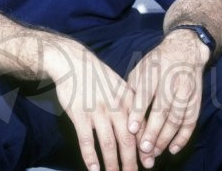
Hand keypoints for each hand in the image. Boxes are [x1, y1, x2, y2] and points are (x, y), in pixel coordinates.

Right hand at [46, 39, 137, 170]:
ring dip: (113, 164)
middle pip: (127, 140)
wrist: (72, 61)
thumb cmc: (97, 75)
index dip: (145, 148)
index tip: (149, 162)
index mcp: (128, 99)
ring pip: (108, 144)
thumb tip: (141, 126)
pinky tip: (93, 169)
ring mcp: (97, 111)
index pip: (141, 128)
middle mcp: (115, 106)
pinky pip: (86, 140)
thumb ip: (131, 104)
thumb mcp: (119, 84)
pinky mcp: (79, 114)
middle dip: (132, 162)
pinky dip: (90, 157)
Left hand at [126, 31, 208, 168]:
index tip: (131, 128)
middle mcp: (172, 80)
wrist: (185, 51)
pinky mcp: (196, 100)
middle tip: (144, 149)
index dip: (138, 111)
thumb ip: (132, 88)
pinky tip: (173, 149)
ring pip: (178, 118)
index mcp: (154, 70)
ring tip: (154, 152)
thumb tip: (121, 111)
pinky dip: (183, 137)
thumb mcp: (141, 68)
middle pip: (163, 109)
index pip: (146, 93)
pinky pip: (191, 121)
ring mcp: (186, 91)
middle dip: (153, 130)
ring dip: (166, 138)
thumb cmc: (156, 63)